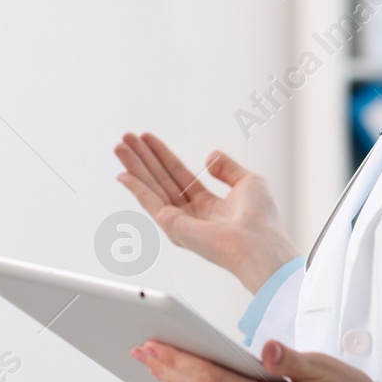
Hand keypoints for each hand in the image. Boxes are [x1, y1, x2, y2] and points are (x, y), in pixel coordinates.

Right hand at [114, 134, 299, 292]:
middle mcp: (192, 214)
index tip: (147, 139)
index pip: (179, 175)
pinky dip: (135, 186)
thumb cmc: (261, 221)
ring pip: (151, 187)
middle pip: (161, 179)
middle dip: (143, 157)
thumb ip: (227, 167)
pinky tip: (123, 173)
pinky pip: (150, 202)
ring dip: (134, 165)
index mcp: (210, 206)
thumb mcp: (248, 182)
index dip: (163, 155)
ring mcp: (180, 222)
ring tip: (120, 146)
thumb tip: (210, 156)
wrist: (259, 243)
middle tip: (127, 138)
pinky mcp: (172, 226)